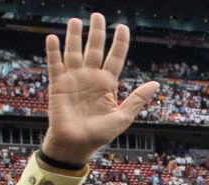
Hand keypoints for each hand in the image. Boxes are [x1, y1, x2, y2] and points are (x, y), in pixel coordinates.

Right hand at [40, 14, 158, 164]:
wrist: (76, 145)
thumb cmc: (99, 134)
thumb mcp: (122, 117)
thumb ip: (137, 99)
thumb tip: (156, 84)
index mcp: (107, 83)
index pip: (115, 57)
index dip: (119, 42)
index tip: (123, 27)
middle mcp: (90, 77)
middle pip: (94, 48)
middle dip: (96, 32)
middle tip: (97, 15)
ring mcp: (73, 79)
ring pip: (74, 51)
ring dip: (74, 36)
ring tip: (75, 20)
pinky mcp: (58, 84)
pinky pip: (55, 64)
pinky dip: (53, 51)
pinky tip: (53, 38)